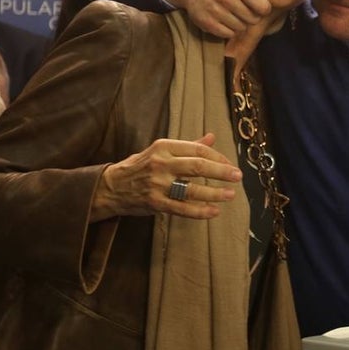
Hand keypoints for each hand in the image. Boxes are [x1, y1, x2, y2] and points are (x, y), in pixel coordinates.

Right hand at [90, 133, 241, 221]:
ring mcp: (157, 184)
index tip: (230, 164)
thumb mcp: (161, 151)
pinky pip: (182, 208)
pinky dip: (199, 211)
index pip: (197, 150)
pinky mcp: (154, 203)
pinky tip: (213, 212)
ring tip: (230, 194)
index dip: (217, 157)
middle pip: (197, 167)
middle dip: (221, 171)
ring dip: (214, 193)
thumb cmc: (140, 166)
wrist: (110, 187)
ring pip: (191, 189)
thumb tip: (212, 137)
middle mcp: (160, 164)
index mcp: (163, 147)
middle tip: (237, 176)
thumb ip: (188, 146)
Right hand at [165, 0, 274, 38]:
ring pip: (242, 28)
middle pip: (253, 20)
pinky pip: (229, 34)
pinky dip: (229, 30)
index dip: (263, 7)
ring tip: (233, 12)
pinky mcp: (207, 23)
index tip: (256, 3)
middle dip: (252, 15)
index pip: (263, 7)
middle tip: (243, 8)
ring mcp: (215, 12)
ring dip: (240, 23)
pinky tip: (224, 19)